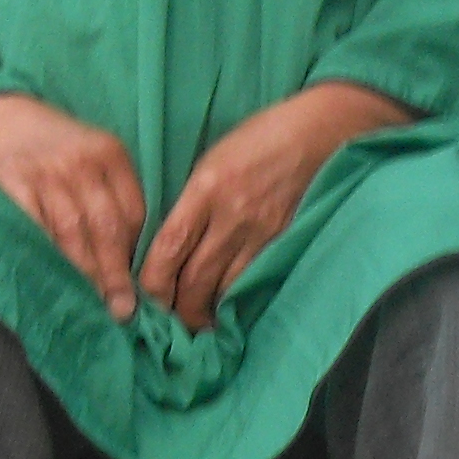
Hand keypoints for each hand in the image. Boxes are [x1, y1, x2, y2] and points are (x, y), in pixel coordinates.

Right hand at [0, 94, 143, 319]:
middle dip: (116, 276)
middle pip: (107, 228)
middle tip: (122, 311)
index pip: (133, 214)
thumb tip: (128, 261)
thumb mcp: (88, 156)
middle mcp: (81, 162)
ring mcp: (44, 172)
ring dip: (84, 275)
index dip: (135, 256)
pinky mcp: (11, 183)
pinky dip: (45, 258)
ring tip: (92, 306)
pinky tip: (51, 281)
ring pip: (72, 235)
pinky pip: (34, 229)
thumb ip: (109, 196)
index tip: (139, 287)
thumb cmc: (46, 148)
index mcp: (109, 153)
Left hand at [139, 82, 409, 331]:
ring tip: (191, 325)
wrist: (318, 134)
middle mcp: (232, 215)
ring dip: (204, 313)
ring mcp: (261, 233)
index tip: (141, 300)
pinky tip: (225, 311)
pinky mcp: (282, 243)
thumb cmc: (257, 141)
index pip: (169, 247)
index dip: (152, 282)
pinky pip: (252, 282)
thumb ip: (190, 204)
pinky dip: (235, 301)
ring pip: (224, 289)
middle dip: (176, 309)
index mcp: (206, 188)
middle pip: (194, 279)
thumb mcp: (211, 162)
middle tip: (163, 325)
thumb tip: (167, 246)